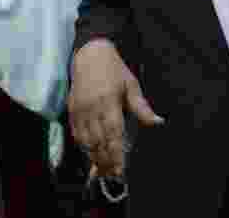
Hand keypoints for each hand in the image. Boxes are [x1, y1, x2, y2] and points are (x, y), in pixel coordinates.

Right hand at [68, 39, 163, 177]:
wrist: (90, 54)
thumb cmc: (114, 70)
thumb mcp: (131, 85)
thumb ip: (141, 107)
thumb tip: (157, 122)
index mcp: (109, 101)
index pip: (113, 133)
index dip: (116, 153)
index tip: (121, 168)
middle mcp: (92, 108)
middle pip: (98, 141)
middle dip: (105, 160)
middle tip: (113, 174)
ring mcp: (80, 110)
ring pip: (85, 140)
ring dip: (94, 156)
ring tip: (103, 169)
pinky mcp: (71, 110)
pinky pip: (76, 134)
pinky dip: (83, 146)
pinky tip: (91, 154)